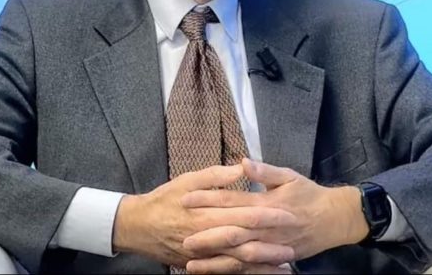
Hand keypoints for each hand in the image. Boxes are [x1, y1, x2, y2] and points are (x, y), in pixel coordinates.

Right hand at [112, 164, 296, 267]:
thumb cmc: (164, 199)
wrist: (137, 227)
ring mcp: (203, 255)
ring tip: (286, 264)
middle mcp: (207, 237)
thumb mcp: (187, 180)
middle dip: (271, 243)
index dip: (268, 214)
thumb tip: (242, 167)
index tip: (289, 213)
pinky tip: (262, 273)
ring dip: (262, 264)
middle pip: (245, 242)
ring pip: (238, 262)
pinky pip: (226, 272)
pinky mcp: (199, 265)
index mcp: (207, 213)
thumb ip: (216, 176)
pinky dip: (246, 274)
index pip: (244, 214)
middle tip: (294, 242)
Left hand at [181, 159, 369, 260]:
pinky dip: (230, 270)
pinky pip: (249, 267)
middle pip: (231, 230)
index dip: (208, 199)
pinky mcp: (273, 259)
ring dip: (214, 257)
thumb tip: (243, 161)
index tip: (185, 199)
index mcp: (267, 203)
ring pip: (238, 254)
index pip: (232, 200)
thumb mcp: (290, 176)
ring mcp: (270, 246)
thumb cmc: (309, 195)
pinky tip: (213, 271)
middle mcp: (267, 227)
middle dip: (205, 234)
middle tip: (181, 235)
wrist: (334, 220)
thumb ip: (265, 171)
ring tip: (190, 258)